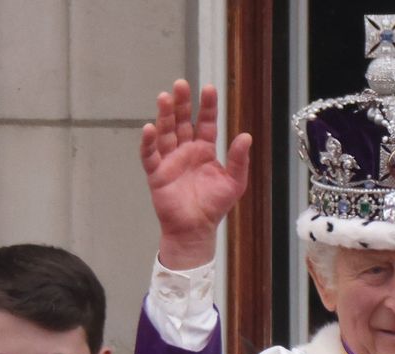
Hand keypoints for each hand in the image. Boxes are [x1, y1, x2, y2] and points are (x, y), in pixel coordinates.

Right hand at [140, 79, 251, 269]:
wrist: (196, 229)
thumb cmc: (214, 206)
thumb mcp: (234, 182)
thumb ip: (238, 160)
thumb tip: (246, 136)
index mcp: (204, 150)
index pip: (205, 122)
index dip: (207, 106)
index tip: (209, 88)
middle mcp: (186, 150)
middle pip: (182, 121)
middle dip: (182, 103)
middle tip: (181, 84)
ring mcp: (169, 160)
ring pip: (165, 132)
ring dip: (164, 115)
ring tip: (165, 97)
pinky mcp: (156, 173)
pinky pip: (150, 154)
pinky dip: (148, 142)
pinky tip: (150, 128)